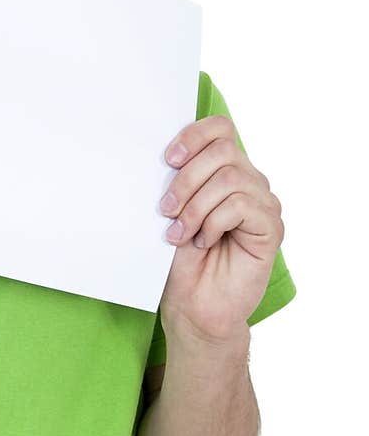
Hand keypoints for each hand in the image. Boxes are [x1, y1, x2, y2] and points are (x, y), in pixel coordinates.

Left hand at [157, 114, 284, 344]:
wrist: (191, 306)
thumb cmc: (179, 260)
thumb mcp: (171, 212)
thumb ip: (176, 179)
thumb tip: (164, 153)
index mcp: (225, 171)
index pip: (220, 128)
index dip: (193, 136)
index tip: (166, 159)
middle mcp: (250, 182)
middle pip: (223, 150)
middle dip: (186, 179)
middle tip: (165, 210)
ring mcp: (263, 204)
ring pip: (230, 179)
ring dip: (195, 206)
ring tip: (178, 234)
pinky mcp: (271, 228)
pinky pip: (241, 206)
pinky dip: (213, 223)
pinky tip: (203, 242)